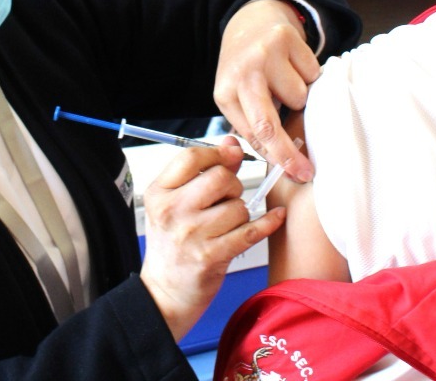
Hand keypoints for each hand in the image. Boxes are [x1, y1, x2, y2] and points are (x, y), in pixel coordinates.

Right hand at [139, 145, 284, 339]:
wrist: (164, 293)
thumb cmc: (172, 246)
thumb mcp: (175, 204)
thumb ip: (203, 172)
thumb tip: (232, 143)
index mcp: (159, 193)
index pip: (191, 157)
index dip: (217, 153)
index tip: (230, 157)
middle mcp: (173, 211)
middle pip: (220, 177)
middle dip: (232, 185)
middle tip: (226, 199)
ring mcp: (192, 235)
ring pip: (238, 206)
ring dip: (241, 213)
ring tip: (227, 224)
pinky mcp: (213, 256)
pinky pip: (251, 231)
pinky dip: (268, 223)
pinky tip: (275, 217)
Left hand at [214, 0, 320, 181]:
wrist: (250, 21)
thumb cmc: (245, 67)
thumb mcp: (237, 96)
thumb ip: (252, 125)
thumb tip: (279, 160)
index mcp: (224, 92)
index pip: (252, 135)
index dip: (276, 158)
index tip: (295, 174)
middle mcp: (241, 73)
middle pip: (268, 126)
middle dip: (289, 153)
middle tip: (306, 171)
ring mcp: (263, 55)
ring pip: (299, 97)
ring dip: (300, 97)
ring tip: (286, 83)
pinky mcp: (285, 38)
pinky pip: (312, 72)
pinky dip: (309, 74)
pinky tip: (293, 66)